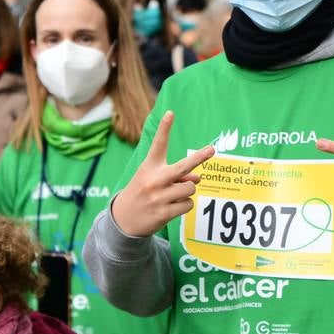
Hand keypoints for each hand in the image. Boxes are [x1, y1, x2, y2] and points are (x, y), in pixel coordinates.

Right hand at [111, 111, 213, 236]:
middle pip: (183, 167)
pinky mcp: (164, 213)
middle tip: (211, 149)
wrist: (122, 219)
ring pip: (190, 188)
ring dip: (188, 191)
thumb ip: (175, 175)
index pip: (158, 145)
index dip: (165, 128)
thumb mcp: (152, 179)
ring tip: (174, 195)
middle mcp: (154, 180)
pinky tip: (172, 206)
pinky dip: (185, 205)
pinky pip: (188, 204)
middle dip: (199, 158)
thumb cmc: (141, 193)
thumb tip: (198, 179)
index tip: (171, 113)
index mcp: (149, 167)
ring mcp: (159, 197)